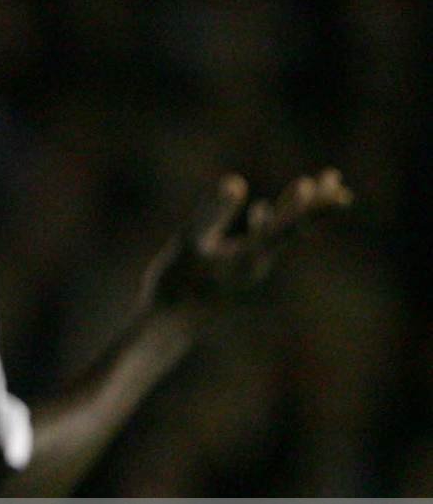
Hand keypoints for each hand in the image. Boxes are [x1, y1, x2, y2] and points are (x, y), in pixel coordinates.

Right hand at [144, 169, 352, 312]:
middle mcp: (259, 264)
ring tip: (307, 187)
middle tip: (335, 178)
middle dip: (315, 204)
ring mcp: (251, 271)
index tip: (332, 188)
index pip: (289, 225)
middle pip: (295, 229)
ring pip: (280, 235)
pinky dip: (271, 224)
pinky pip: (264, 244)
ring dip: (295, 210)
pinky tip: (260, 212)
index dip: (311, 205)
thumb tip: (237, 182)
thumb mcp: (189, 241)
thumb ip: (213, 212)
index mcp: (251, 256)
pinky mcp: (240, 275)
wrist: (167, 325)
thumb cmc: (175, 282)